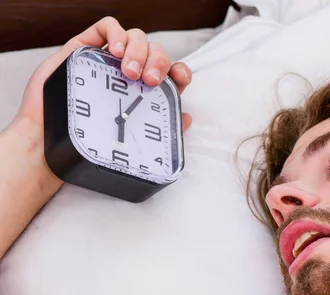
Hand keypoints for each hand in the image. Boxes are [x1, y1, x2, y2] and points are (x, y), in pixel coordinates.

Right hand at [9, 17, 193, 169]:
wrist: (50, 142)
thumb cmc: (89, 139)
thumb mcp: (131, 136)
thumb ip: (160, 128)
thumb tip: (187, 120)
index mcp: (145, 91)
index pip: (172, 72)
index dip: (180, 71)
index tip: (180, 79)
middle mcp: (130, 73)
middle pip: (156, 52)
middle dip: (158, 61)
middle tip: (149, 80)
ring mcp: (109, 59)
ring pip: (136, 37)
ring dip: (139, 49)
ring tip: (130, 71)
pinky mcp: (86, 47)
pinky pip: (107, 26)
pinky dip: (116, 33)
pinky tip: (115, 50)